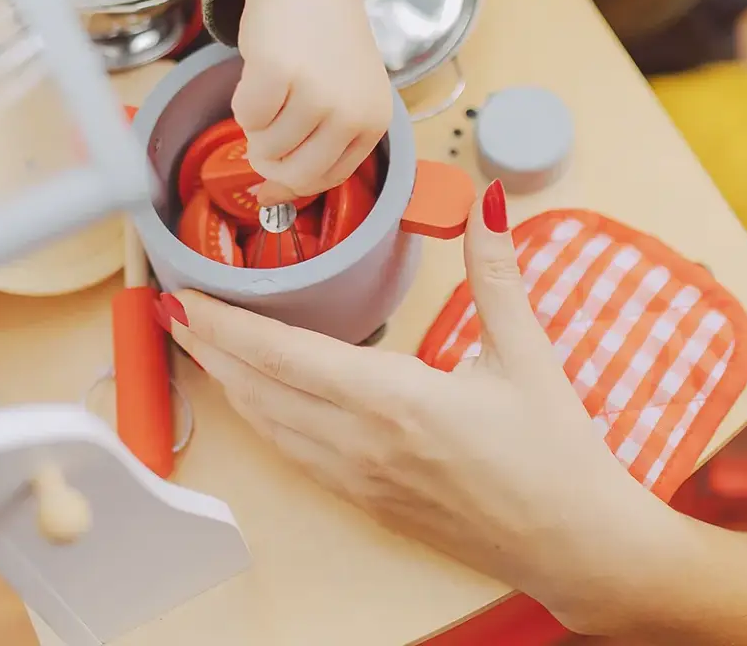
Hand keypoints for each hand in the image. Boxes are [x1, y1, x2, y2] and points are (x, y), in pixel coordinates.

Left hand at [160, 182, 690, 637]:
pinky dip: (261, 418)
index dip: (223, 325)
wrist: (575, 544)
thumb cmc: (556, 455)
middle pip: (257, 390)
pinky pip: (293, 454)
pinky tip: (255, 398)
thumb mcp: (527, 352)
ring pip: (268, 426)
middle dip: (207, 348)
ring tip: (199, 344)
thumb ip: (496, 272)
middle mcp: (362, 444)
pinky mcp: (367, 501)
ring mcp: (359, 479)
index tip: (185, 296)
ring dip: (227, 384)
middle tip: (171, 307)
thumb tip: (490, 201)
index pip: (283, 355)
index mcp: (395, 401)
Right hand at [232, 0, 391, 204]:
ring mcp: (316, 91)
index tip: (270, 184)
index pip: (327, 179)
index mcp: (374, 121)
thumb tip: (270, 200)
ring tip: (272, 87)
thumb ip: (319, 146)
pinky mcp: (278, 72)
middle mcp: (351, 111)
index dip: (293, 183)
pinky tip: (260, 74)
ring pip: (265, 145)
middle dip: (268, 161)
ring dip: (256, 124)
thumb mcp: (343, 95)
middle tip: (263, 133)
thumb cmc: (324, 40)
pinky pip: (244, 116)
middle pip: (295, 173)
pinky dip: (242, 100)